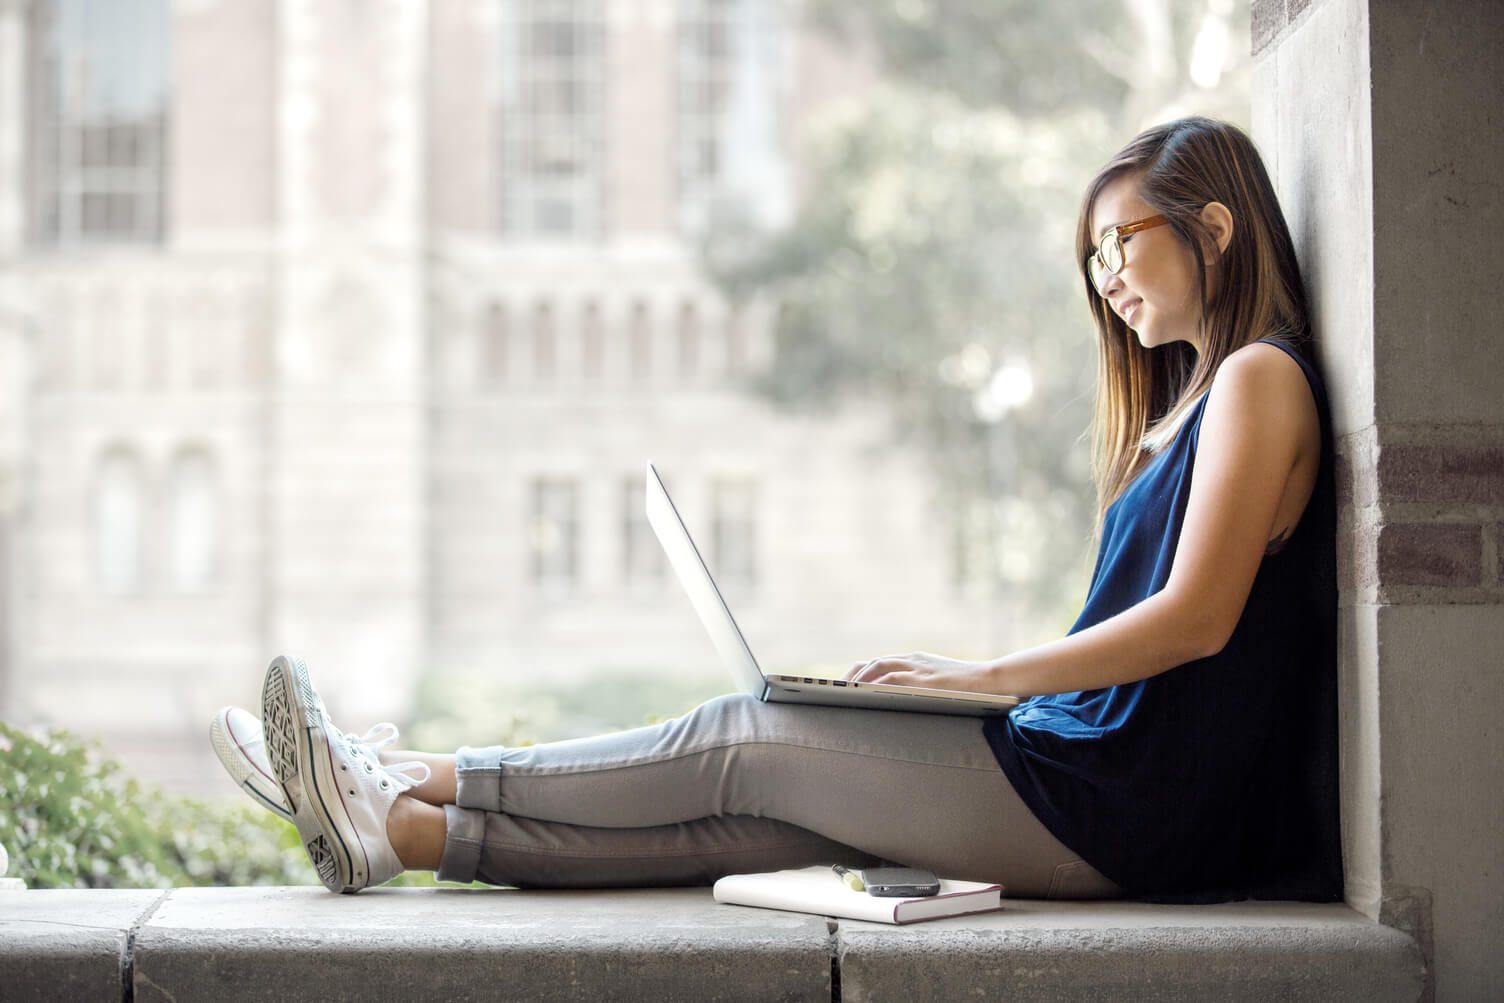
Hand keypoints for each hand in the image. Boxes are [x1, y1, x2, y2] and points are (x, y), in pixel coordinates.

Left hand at [843, 652, 988, 692]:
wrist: (997, 679)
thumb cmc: (972, 689)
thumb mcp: (942, 685)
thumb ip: (922, 689)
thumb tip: (901, 707)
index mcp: (916, 662)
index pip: (880, 663)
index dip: (860, 674)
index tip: (844, 687)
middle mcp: (915, 661)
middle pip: (874, 663)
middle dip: (852, 677)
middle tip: (836, 693)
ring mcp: (921, 668)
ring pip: (880, 667)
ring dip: (859, 680)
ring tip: (845, 695)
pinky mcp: (927, 679)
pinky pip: (895, 678)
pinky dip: (877, 685)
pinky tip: (865, 695)